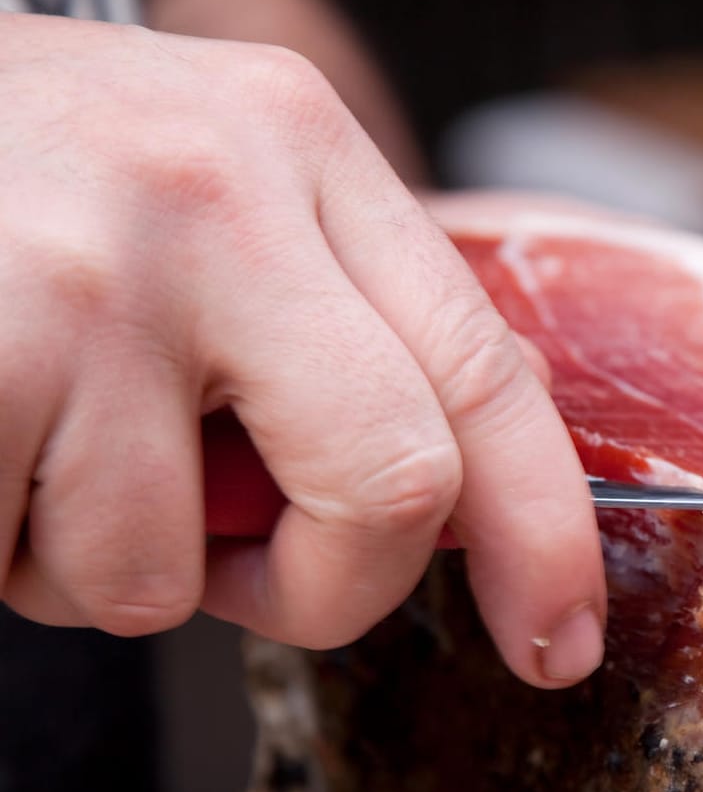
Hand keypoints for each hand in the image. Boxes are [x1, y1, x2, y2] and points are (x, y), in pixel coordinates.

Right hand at [0, 14, 605, 685]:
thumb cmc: (33, 176)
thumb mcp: (217, 184)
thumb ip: (345, 312)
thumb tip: (461, 477)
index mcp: (306, 148)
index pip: (487, 372)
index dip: (546, 535)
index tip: (558, 642)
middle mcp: (220, 194)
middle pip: (394, 486)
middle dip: (328, 590)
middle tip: (248, 582)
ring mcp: (93, 276)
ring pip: (164, 570)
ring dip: (101, 568)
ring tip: (39, 449)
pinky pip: (26, 566)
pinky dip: (3, 551)